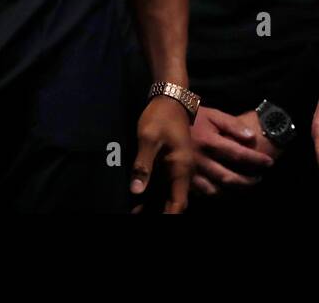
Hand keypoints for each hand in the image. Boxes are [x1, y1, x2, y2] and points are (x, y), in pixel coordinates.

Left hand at [130, 96, 193, 212]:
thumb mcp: (148, 138)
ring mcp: (177, 167)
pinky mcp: (170, 163)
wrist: (170, 98)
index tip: (157, 221)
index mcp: (181, 167)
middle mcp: (182, 171)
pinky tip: (139, 201)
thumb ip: (143, 165)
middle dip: (161, 213)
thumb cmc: (160, 116)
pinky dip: (153, 195)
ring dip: (155, 206)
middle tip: (137, 216)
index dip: (168, 216)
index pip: (178, 202)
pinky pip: (163, 185)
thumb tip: (136, 191)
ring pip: (168, 195)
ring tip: (135, 213)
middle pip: (174, 202)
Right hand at [188, 106, 275, 196]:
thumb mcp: (215, 115)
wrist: (167, 118)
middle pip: (229, 177)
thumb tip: (251, 137)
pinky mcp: (183, 177)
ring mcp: (190, 171)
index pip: (238, 154)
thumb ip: (233, 125)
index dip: (256, 160)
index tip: (269, 162)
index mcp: (209, 141)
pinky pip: (202, 192)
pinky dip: (217, 193)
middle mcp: (200, 159)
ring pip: (216, 189)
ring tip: (246, 186)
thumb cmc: (195, 115)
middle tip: (260, 178)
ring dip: (234, 190)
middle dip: (248, 181)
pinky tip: (227, 190)